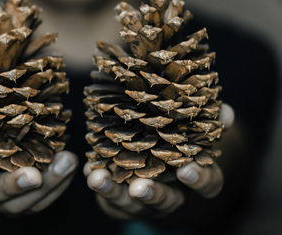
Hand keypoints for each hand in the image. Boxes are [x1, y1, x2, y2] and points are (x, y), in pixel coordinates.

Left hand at [84, 103, 234, 218]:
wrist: (167, 180)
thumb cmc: (183, 152)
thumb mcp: (199, 140)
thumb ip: (210, 126)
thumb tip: (226, 111)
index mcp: (195, 181)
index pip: (206, 185)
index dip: (198, 180)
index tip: (187, 169)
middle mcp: (172, 196)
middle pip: (165, 201)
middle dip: (152, 194)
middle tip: (139, 188)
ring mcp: (145, 202)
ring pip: (131, 204)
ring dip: (113, 192)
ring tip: (97, 178)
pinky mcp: (124, 203)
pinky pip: (111, 199)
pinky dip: (100, 184)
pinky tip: (89, 169)